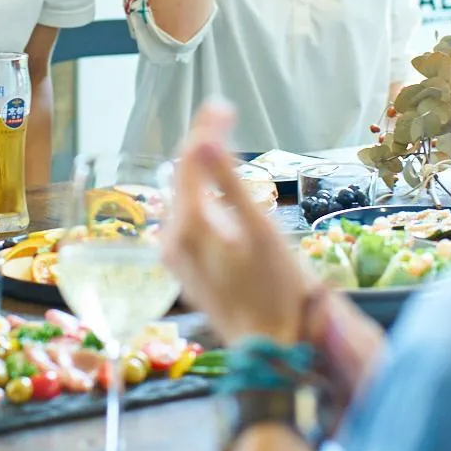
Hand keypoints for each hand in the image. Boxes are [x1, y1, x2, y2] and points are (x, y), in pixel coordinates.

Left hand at [162, 101, 310, 344]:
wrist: (276, 345)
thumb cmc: (277, 289)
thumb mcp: (259, 230)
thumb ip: (230, 182)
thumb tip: (205, 138)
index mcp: (188, 226)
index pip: (188, 162)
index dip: (205, 130)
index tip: (224, 106)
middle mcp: (172, 240)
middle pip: (181, 178)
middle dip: (200, 144)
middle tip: (221, 115)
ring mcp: (176, 256)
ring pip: (182, 198)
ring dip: (198, 169)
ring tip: (216, 142)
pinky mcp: (185, 268)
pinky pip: (187, 219)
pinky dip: (200, 196)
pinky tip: (213, 187)